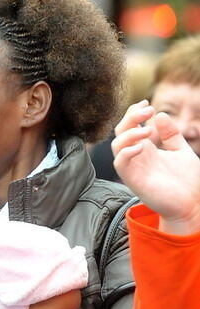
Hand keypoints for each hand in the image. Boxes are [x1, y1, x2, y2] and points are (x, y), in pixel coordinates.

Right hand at [112, 100, 199, 234]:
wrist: (191, 205)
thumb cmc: (188, 181)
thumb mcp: (182, 151)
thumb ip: (171, 134)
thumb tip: (161, 115)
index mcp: (146, 148)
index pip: (130, 126)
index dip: (133, 112)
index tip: (147, 103)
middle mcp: (137, 156)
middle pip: (121, 131)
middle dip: (131, 117)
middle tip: (148, 110)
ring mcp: (134, 167)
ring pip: (117, 145)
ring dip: (129, 133)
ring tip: (148, 130)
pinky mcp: (133, 179)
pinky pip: (121, 162)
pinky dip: (127, 151)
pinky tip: (142, 146)